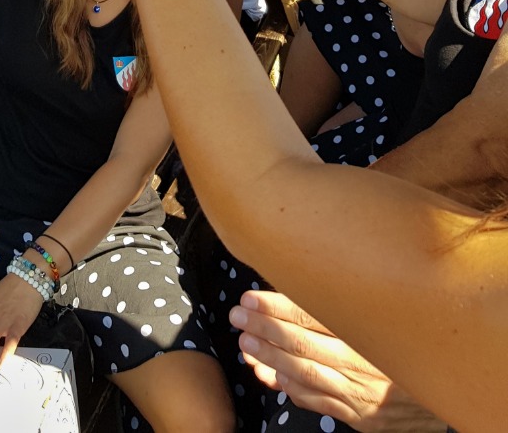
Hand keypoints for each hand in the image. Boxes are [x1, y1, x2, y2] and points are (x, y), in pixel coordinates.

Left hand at [231, 291, 445, 431]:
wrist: (452, 394)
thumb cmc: (408, 341)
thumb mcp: (386, 314)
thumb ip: (345, 300)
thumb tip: (299, 276)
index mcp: (367, 328)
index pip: (314, 314)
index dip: (278, 305)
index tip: (250, 297)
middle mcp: (364, 360)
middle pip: (304, 342)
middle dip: (266, 328)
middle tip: (237, 315)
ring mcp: (360, 390)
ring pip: (306, 373)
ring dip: (271, 358)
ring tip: (245, 344)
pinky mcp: (359, 414)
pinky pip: (318, 400)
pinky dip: (290, 388)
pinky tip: (268, 374)